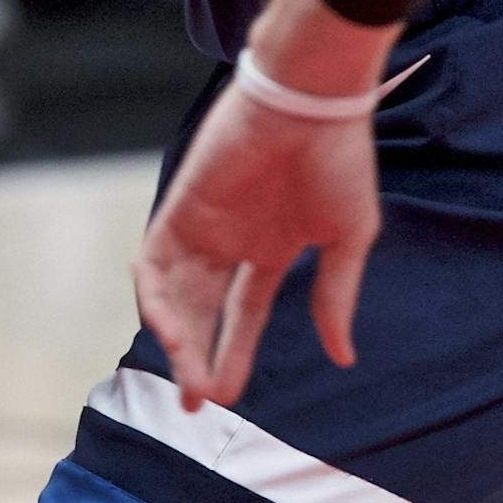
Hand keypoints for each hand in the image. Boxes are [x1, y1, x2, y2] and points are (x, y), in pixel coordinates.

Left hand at [134, 0, 401, 410]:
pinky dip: (155, 297)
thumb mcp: (348, 237)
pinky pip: (155, 260)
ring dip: (177, 337)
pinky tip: (170, 331)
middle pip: (202, 312)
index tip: (224, 400)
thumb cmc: (339, 157)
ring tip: (190, 378)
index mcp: (271, 248)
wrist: (312, 99)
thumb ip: (335, 296)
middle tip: (195, 404)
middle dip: (196, 358)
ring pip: (175, 293)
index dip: (232, 355)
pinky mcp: (182, 204)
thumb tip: (342, 357)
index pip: (243, 314)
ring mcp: (204, 223)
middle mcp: (232, 240)